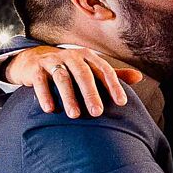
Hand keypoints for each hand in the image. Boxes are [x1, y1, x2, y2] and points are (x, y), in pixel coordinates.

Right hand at [0, 45, 143, 117]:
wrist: (33, 59)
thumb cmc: (68, 68)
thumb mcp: (89, 68)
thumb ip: (111, 74)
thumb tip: (139, 77)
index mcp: (87, 57)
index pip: (104, 70)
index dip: (113, 85)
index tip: (122, 103)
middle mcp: (71, 56)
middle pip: (84, 74)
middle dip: (91, 94)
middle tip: (98, 113)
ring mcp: (52, 61)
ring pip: (62, 78)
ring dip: (69, 97)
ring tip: (75, 116)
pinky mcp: (35, 69)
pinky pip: (40, 82)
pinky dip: (45, 95)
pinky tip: (50, 110)